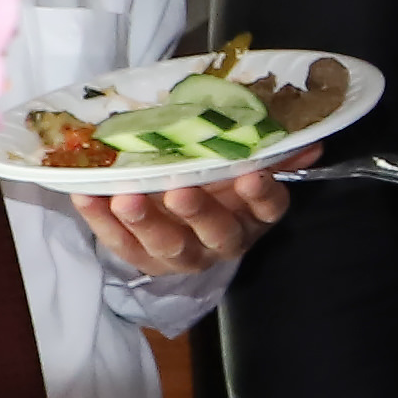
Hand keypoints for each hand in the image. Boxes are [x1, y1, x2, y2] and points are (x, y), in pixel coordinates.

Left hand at [68, 166, 281, 281]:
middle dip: (198, 211)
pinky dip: (101, 221)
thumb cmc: (219, 184)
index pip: (268, 208)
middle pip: (215, 232)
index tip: (250, 176)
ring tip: (125, 197)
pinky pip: (120, 244)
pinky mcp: (142, 259)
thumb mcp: (246, 169)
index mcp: (253, 216)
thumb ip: (272, 153)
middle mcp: (221, 241)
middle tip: (179, 190)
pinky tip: (87, 196)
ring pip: (166, 245)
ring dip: (145, 221)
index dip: (261, 194)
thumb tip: (309, 138)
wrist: (182, 223)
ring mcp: (181, 254)